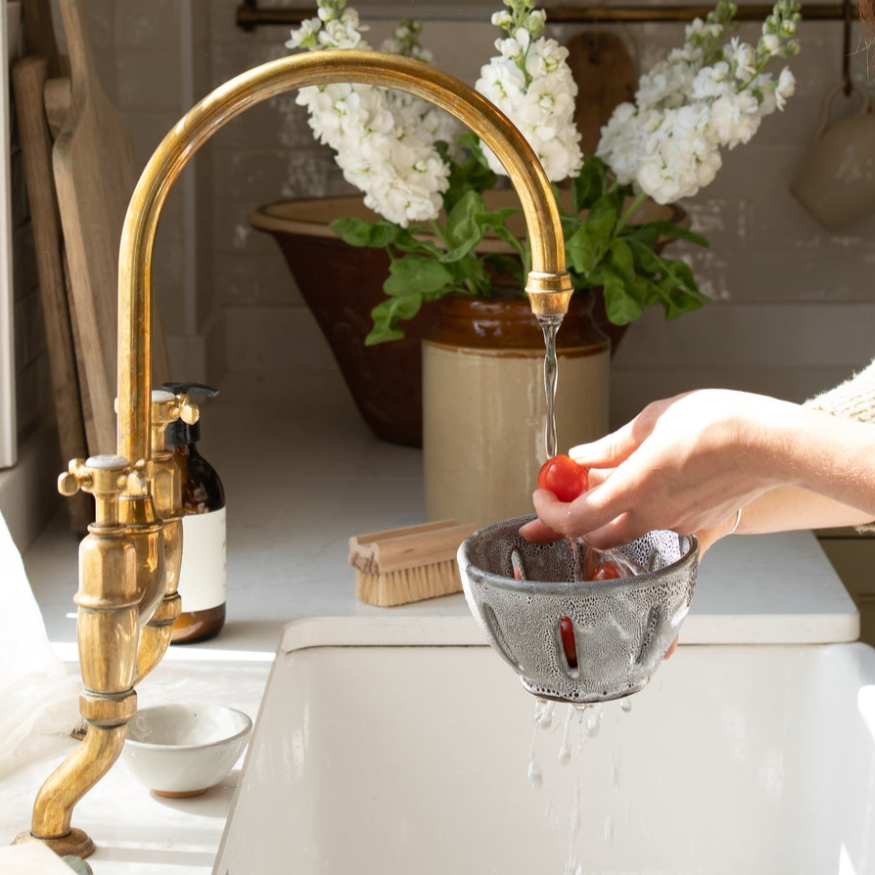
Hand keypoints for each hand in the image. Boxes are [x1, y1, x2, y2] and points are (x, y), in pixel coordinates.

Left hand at [522, 389, 802, 549]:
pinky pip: (656, 524)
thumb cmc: (718, 423)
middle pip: (595, 534)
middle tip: (557, 501)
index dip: (550, 513)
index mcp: (637, 487)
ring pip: (625, 531)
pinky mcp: (697, 524)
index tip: (541, 496)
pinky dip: (637, 510)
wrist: (772, 442)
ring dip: (602, 516)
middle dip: (570, 520)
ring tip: (598, 483)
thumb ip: (611, 445)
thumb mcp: (652, 420)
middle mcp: (654, 514)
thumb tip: (580, 456)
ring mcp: (677, 523)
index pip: (576, 519)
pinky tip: (640, 486)